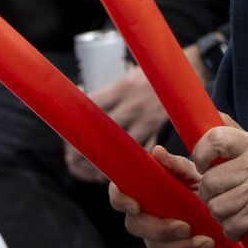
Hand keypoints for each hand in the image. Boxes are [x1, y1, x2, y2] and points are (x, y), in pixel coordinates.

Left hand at [68, 65, 168, 182]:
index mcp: (122, 88)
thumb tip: (77, 95)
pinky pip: (138, 154)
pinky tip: (111, 172)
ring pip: (121, 148)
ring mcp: (146, 121)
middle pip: (104, 131)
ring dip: (103, 161)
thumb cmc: (149, 76)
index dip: (77, 121)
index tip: (66, 131)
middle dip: (85, 146)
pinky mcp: (155, 133)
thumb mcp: (126, 75)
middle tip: (70, 156)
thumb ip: (105, 89)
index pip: (93, 106)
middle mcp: (134, 106)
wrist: (181, 80)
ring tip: (85, 169)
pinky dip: (125, 165)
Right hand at [109, 145, 220, 247]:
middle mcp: (144, 218)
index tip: (136, 204)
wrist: (223, 217)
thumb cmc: (200, 191)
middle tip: (187, 228)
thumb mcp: (193, 175)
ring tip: (210, 242)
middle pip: (137, 227)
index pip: (118, 195)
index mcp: (144, 194)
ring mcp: (155, 241)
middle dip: (162, 230)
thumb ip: (177, 165)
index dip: (121, 200)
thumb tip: (157, 152)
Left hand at [192, 121, 247, 243]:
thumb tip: (213, 115)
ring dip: (222, 215)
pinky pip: (229, 226)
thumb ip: (236, 135)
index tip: (203, 165)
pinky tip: (244, 224)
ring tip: (236, 211)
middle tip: (223, 196)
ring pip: (216, 207)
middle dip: (210, 195)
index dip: (200, 153)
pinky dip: (234, 230)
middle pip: (209, 182)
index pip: (215, 138)